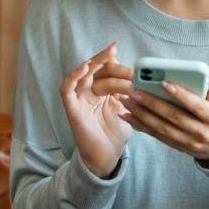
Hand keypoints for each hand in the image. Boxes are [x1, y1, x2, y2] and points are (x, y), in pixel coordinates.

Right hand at [60, 42, 132, 177]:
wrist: (108, 155)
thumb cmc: (117, 131)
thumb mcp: (128, 106)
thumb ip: (130, 89)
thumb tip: (141, 72)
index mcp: (102, 89)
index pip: (107, 70)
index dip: (116, 62)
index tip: (124, 53)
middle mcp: (89, 91)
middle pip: (96, 69)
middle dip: (111, 62)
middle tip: (123, 59)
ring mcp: (79, 99)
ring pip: (83, 75)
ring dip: (95, 63)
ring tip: (106, 54)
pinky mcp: (72, 109)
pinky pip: (67, 89)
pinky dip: (73, 77)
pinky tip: (84, 68)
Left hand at [119, 83, 208, 165]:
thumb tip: (206, 87)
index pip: (197, 106)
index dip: (181, 95)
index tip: (165, 83)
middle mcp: (201, 133)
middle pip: (174, 117)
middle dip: (152, 103)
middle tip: (134, 90)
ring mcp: (189, 142)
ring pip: (162, 128)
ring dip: (141, 114)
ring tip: (126, 101)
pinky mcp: (179, 147)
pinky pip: (158, 136)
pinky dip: (142, 126)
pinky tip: (129, 116)